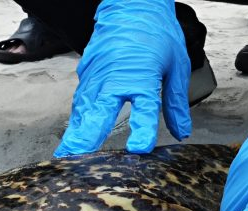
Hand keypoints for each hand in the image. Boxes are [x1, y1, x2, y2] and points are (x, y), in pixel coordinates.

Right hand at [54, 0, 190, 156]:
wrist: (133, 5)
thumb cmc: (156, 33)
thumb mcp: (176, 65)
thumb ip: (175, 102)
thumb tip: (181, 132)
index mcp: (142, 75)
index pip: (144, 108)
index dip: (142, 130)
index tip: (139, 149)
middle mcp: (116, 77)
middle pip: (100, 111)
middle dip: (87, 137)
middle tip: (76, 159)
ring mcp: (98, 74)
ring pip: (84, 108)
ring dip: (75, 132)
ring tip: (66, 155)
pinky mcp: (88, 72)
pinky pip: (80, 100)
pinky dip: (76, 119)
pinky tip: (72, 134)